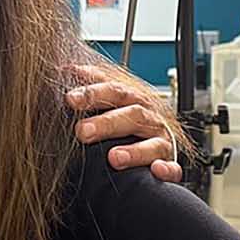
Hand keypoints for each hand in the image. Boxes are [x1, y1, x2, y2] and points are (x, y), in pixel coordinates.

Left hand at [64, 65, 181, 183]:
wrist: (159, 139)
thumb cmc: (131, 118)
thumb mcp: (114, 98)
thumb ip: (94, 84)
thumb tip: (67, 68)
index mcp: (133, 100)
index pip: (114, 91)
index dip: (93, 94)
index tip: (71, 99)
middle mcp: (149, 117)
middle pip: (131, 115)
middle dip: (107, 123)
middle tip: (82, 132)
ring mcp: (160, 141)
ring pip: (152, 143)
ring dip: (134, 151)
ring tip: (114, 158)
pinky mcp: (169, 164)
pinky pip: (173, 168)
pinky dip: (167, 170)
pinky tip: (156, 171)